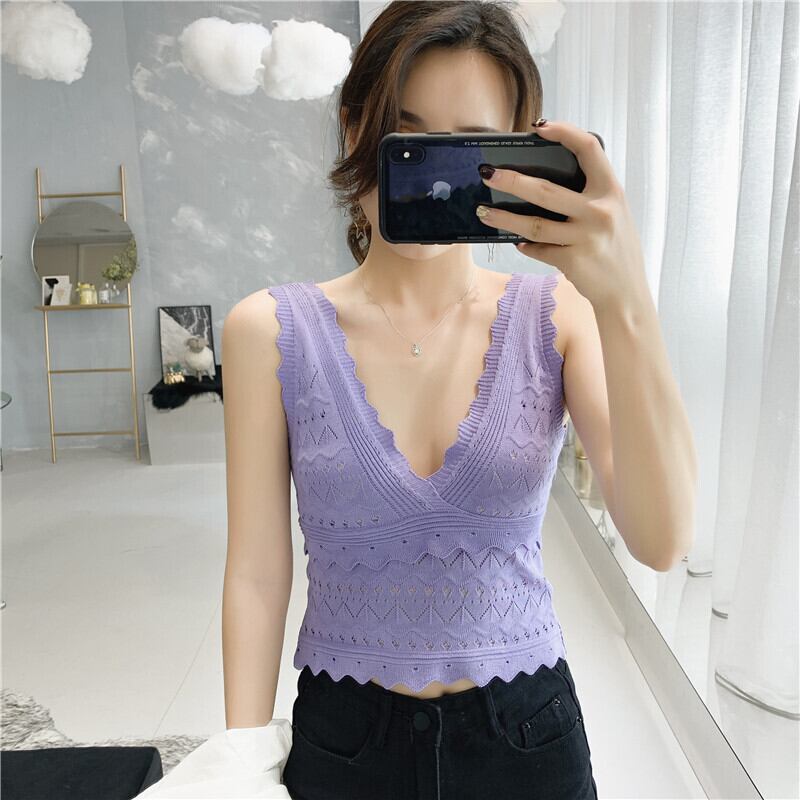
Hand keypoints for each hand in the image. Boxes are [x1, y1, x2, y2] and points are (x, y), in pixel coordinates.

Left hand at [476, 120, 647, 311]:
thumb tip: (543, 184)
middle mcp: (599, 211)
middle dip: (511, 180)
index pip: (588, 149)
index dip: (564, 132)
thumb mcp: (614, 214)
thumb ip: (590, 196)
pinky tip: (517, 242)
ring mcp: (585, 237)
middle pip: (545, 189)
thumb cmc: (616, 249)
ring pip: (533, 224)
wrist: (626, 293)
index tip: (539, 127)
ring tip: (483, 212)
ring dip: (504, 218)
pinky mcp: (572, 261)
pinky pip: (539, 249)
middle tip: (487, 173)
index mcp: (611, 191)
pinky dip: (526, 245)